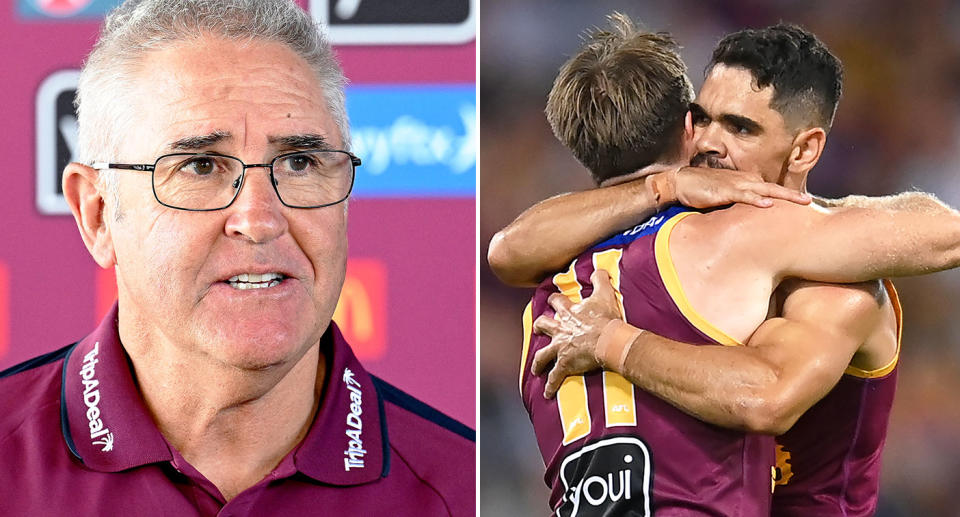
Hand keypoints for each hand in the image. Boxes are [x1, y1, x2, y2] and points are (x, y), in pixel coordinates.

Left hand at [531, 269, 622, 397]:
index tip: (554, 300)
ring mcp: (560, 348)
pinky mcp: (565, 364)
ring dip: (538, 362)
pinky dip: (550, 386)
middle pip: (543, 326)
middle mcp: (560, 330)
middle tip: (538, 328)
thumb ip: (600, 279)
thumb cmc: (606, 319)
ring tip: (536, 369)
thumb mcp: (605, 293)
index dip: (555, 301)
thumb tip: (599, 269)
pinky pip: (554, 377)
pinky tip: (547, 394)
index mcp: (569, 313)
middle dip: (540, 327)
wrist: (608, 340)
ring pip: (542, 355)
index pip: (556, 302)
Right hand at [659, 166, 811, 208]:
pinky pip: (744, 196)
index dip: (787, 197)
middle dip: (793, 195)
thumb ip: (738, 205)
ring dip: (784, 195)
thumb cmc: (702, 190)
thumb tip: (749, 219)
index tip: (802, 205)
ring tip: (801, 201)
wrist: (680, 182)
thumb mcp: (724, 198)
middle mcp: (745, 181)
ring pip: (765, 190)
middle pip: (774, 188)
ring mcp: (736, 185)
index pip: (771, 190)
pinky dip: (756, 199)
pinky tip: (768, 204)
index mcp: (746, 182)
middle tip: (811, 202)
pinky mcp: (724, 191)